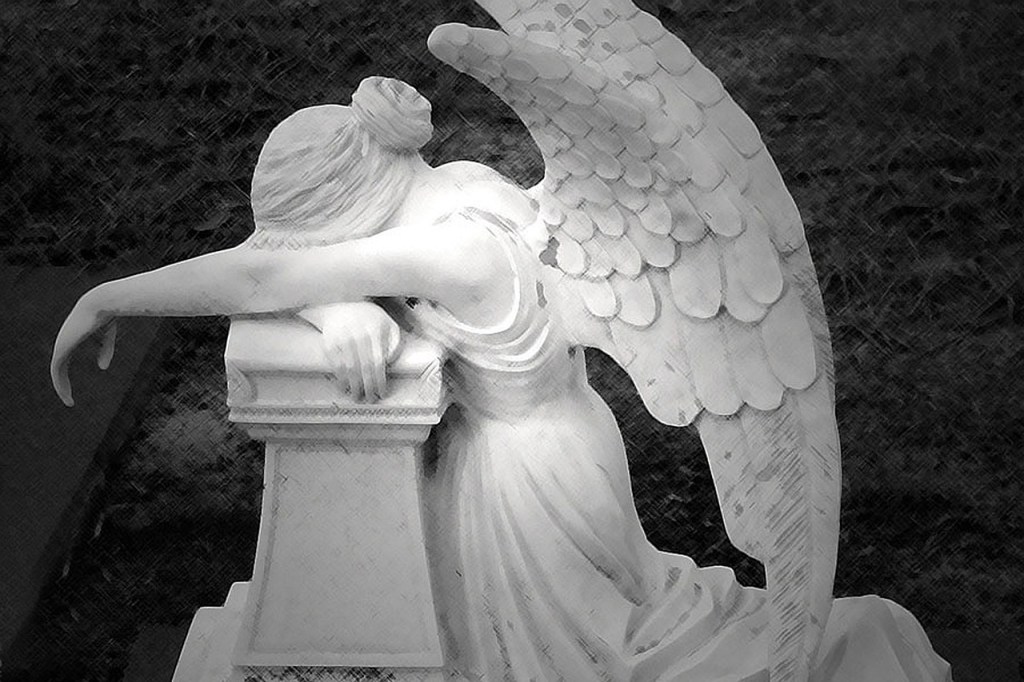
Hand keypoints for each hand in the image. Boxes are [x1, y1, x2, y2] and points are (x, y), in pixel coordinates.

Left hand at [50, 290, 117, 406]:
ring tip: (68, 401)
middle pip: (59, 366)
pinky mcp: (62, 348)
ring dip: (61, 387)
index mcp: (73, 335)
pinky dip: (60, 384)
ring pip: (57, 371)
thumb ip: (105, 349)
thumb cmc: (107, 313)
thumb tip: (102, 368)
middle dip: (62, 382)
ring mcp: (62, 344)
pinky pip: (57, 370)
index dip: (68, 370)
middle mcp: (64, 340)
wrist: (101, 302)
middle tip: (68, 397)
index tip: (72, 383)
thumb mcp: (108, 335)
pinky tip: (65, 394)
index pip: (65, 356)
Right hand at [304, 302, 401, 401]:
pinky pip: (336, 365)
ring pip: (349, 369)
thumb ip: (394, 342)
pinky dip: (340, 379)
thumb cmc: (368, 317)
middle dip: (367, 387)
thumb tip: (390, 363)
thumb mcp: (388, 324)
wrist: (341, 303)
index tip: (381, 392)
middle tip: (369, 399)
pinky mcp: (329, 343)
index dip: (379, 380)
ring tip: (357, 396)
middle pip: (363, 368)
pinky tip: (345, 387)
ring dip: (354, 386)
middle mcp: (358, 335)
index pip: (378, 361)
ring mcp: (342, 338)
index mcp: (375, 331)